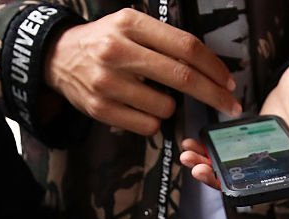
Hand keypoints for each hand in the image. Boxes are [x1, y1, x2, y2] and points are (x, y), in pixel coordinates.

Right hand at [45, 8, 240, 135]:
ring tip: (154, 96)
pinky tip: (141, 108)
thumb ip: (165, 41)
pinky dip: (153, 121)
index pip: (186, 47)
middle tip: (231, 104)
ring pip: (166, 107)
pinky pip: (147, 125)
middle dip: (214, 95)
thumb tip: (211, 69)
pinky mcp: (100, 109)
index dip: (214, 67)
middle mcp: (118, 51)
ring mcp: (107, 82)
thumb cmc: (105, 41)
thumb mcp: (130, 25)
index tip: (229, 81)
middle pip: (182, 78)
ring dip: (172, 107)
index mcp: (130, 24)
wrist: (57, 57)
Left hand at [179, 58, 288, 189]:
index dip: (258, 188)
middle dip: (221, 180)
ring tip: (187, 156)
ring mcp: (266, 153)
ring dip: (210, 166)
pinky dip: (209, 151)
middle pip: (252, 181)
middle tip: (198, 169)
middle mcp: (284, 159)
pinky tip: (191, 143)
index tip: (232, 185)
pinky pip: (229, 154)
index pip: (285, 180)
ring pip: (236, 170)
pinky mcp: (251, 143)